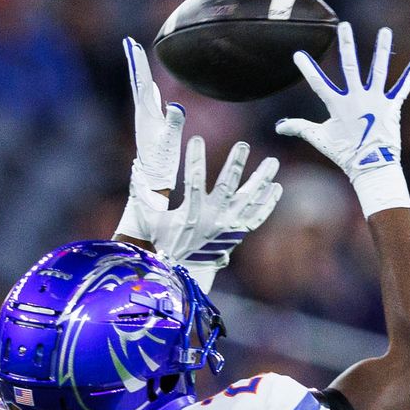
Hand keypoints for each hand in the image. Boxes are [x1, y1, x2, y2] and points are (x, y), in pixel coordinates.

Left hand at [115, 37, 185, 240]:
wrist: (147, 198)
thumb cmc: (157, 178)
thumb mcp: (168, 150)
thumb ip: (172, 127)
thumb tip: (176, 106)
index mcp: (146, 123)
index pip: (142, 89)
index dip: (138, 67)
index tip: (132, 46)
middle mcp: (144, 124)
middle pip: (140, 88)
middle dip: (136, 66)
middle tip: (130, 44)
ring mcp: (147, 130)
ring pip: (144, 98)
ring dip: (142, 78)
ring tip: (138, 59)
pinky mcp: (153, 137)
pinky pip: (152, 109)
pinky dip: (153, 96)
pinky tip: (155, 93)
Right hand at [153, 136, 281, 292]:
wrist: (185, 270)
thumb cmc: (166, 242)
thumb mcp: (151, 222)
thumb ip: (144, 197)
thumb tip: (134, 171)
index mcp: (192, 213)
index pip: (194, 181)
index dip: (195, 159)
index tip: (196, 139)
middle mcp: (214, 219)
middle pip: (228, 188)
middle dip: (235, 165)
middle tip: (243, 145)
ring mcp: (229, 226)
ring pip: (249, 200)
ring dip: (261, 180)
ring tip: (272, 162)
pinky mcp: (238, 233)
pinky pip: (257, 217)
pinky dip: (268, 203)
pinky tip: (276, 187)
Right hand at [275, 22, 409, 216]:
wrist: (371, 165)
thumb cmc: (344, 153)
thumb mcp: (319, 138)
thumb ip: (299, 128)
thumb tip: (279, 126)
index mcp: (338, 105)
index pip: (318, 83)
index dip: (307, 69)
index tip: (298, 54)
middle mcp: (357, 97)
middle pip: (350, 66)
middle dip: (346, 45)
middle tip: (344, 26)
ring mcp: (376, 100)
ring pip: (379, 70)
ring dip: (381, 49)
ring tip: (385, 31)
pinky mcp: (392, 107)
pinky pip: (402, 88)